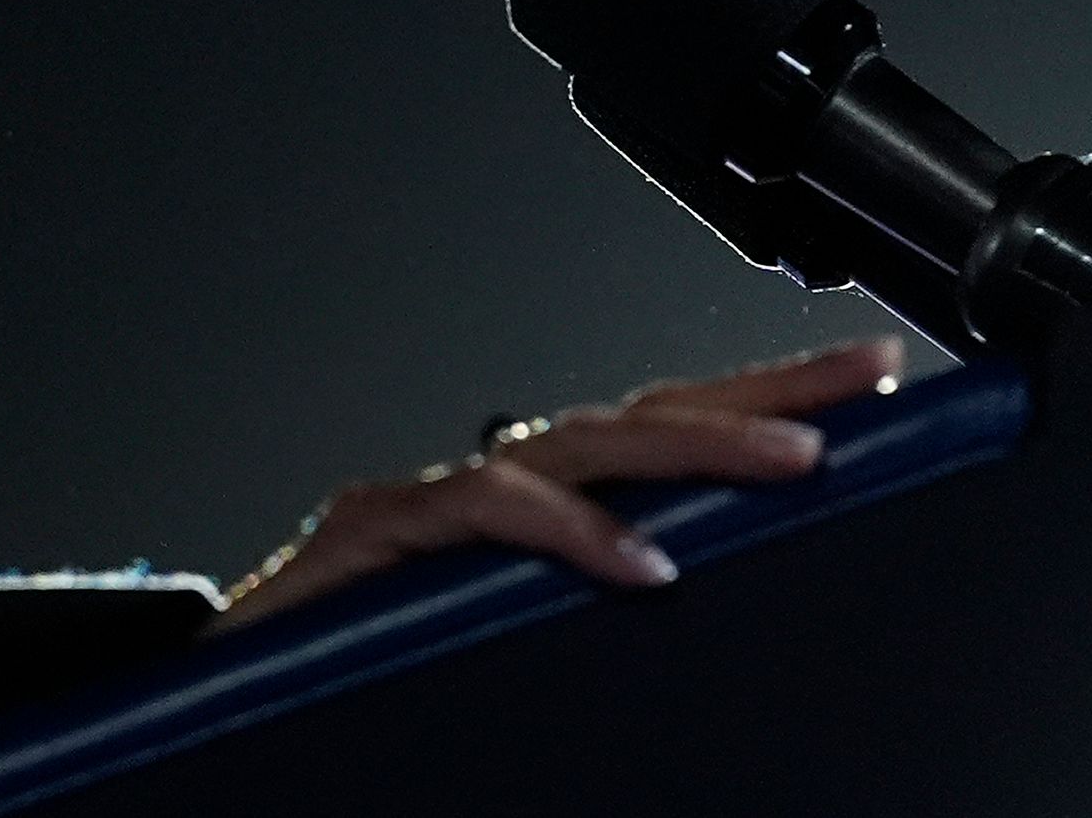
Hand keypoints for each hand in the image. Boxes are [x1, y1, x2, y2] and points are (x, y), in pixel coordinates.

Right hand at [219, 336, 905, 626]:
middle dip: (757, 394)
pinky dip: (568, 532)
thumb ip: (593, 628)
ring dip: (693, 445)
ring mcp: (429, 507)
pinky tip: (644, 563)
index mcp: (533, 520)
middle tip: (863, 386)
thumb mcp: (513, 657)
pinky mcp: (373, 534)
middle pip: (638, 419)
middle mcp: (484, 494)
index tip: (869, 388)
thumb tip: (722, 605)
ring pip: (577, 446)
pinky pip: (484, 512)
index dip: (760, 405)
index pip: (661, 441)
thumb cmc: (363, 686)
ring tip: (794, 463)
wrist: (221, 705)